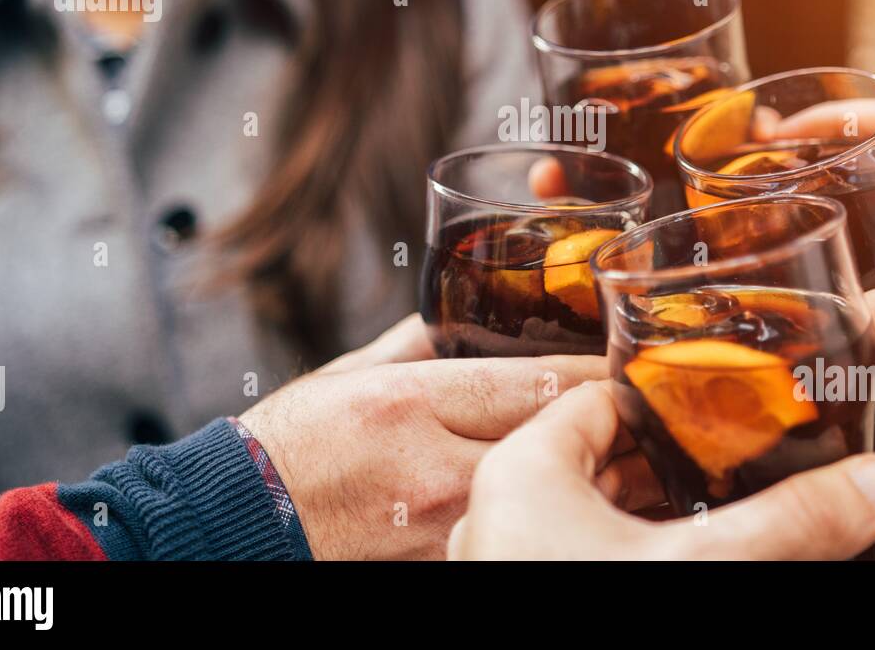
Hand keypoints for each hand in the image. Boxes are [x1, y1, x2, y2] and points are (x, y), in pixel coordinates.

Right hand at [240, 323, 604, 559]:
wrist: (236, 522)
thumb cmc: (287, 443)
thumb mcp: (353, 372)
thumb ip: (421, 339)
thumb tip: (476, 311)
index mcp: (407, 403)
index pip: (530, 381)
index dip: (592, 371)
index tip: (621, 360)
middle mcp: (430, 468)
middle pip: (548, 437)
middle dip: (601, 420)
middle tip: (638, 404)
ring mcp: (438, 528)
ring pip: (539, 493)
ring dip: (583, 473)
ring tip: (618, 453)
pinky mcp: (437, 564)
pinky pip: (506, 529)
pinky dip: (540, 514)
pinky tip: (559, 500)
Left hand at [449, 381, 874, 559]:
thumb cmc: (585, 623)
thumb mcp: (704, 564)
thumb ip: (789, 520)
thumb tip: (870, 484)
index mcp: (525, 470)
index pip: (603, 399)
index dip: (672, 399)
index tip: (728, 403)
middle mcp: (507, 512)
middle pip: (607, 460)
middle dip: (680, 464)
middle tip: (744, 460)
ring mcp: (515, 560)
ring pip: (599, 517)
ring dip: (664, 516)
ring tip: (725, 516)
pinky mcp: (540, 593)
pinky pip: (589, 555)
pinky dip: (640, 554)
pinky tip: (689, 563)